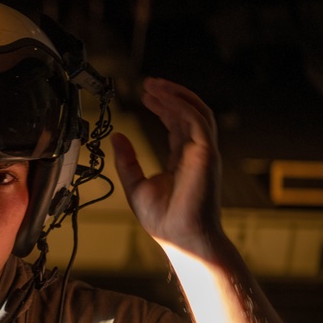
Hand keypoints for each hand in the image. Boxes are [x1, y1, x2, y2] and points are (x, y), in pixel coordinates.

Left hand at [110, 77, 223, 255]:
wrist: (181, 238)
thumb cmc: (164, 219)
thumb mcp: (135, 184)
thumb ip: (127, 160)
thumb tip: (117, 137)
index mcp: (181, 158)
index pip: (176, 123)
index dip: (163, 106)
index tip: (146, 95)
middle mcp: (195, 152)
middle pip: (188, 112)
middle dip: (169, 95)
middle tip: (148, 84)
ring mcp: (203, 152)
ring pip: (197, 111)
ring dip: (176, 95)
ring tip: (154, 86)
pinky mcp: (206, 154)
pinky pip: (198, 122)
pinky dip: (182, 107)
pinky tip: (164, 100)